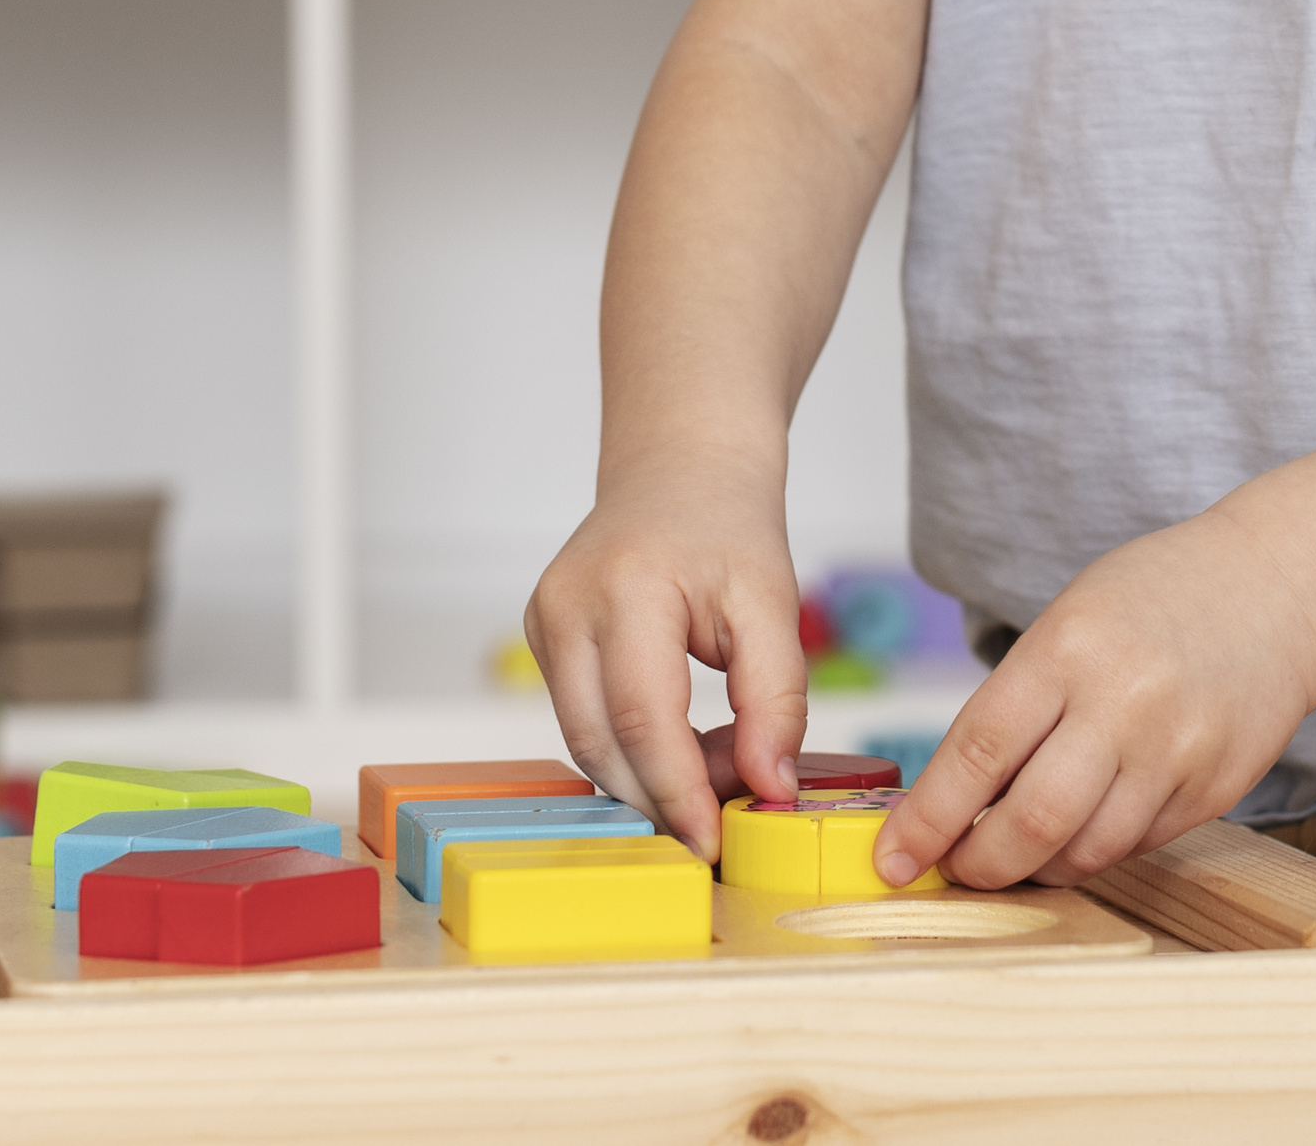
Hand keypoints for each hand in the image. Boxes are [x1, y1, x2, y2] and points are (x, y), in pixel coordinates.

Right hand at [522, 475, 808, 858]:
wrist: (680, 470)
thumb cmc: (728, 529)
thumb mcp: (773, 606)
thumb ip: (776, 700)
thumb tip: (769, 788)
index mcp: (628, 587)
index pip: (644, 718)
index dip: (679, 792)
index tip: (714, 844)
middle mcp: (567, 606)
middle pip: (602, 743)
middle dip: (665, 795)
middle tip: (731, 805)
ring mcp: (542, 623)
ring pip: (586, 742)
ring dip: (650, 776)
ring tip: (719, 757)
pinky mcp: (540, 639)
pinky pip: (582, 721)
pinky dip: (632, 749)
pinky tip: (685, 738)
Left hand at [871, 510, 1315, 889]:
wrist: (1275, 592)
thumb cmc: (1152, 602)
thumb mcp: (1068, 622)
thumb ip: (1015, 704)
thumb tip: (947, 799)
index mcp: (1068, 648)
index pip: (978, 752)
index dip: (928, 819)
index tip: (892, 859)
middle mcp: (1123, 703)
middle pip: (1032, 820)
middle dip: (978, 864)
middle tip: (955, 869)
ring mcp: (1177, 751)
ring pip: (1086, 850)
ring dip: (1036, 868)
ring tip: (1014, 855)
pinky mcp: (1215, 789)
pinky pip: (1136, 846)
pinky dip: (1095, 851)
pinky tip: (1080, 831)